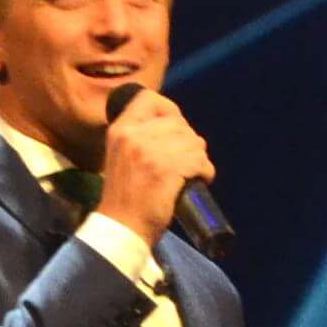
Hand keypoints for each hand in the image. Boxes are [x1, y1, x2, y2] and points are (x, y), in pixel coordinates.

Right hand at [95, 91, 216, 245]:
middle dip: (189, 141)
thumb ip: (139, 137)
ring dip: (199, 158)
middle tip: (187, 161)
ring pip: (193, 142)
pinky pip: (199, 161)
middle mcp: (133, 136)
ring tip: (192, 173)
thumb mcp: (121, 156)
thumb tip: (174, 127)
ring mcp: (150, 152)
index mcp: (120, 130)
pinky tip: (199, 180)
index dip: (170, 110)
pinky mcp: (166, 170)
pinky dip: (206, 171)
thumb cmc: (125, 197)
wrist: (122, 228)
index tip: (177, 128)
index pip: (148, 99)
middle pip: (179, 123)